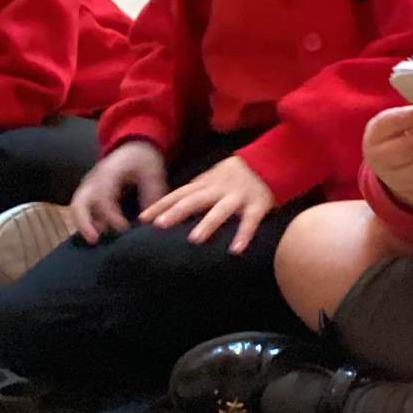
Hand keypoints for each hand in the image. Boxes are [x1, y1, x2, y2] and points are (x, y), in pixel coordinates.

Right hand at [70, 140, 168, 241]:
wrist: (133, 147)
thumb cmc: (143, 160)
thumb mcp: (153, 173)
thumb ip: (151, 195)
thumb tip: (150, 221)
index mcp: (108, 173)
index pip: (104, 197)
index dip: (111, 215)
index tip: (123, 229)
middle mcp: (93, 180)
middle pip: (79, 203)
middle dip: (84, 222)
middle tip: (94, 240)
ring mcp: (88, 186)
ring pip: (77, 207)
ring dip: (83, 225)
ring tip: (95, 242)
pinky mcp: (89, 192)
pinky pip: (82, 209)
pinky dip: (86, 222)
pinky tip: (97, 236)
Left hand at [142, 155, 276, 252]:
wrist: (270, 162)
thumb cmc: (237, 175)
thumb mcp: (213, 178)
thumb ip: (196, 191)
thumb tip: (170, 206)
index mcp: (206, 183)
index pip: (178, 194)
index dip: (160, 205)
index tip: (142, 219)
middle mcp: (219, 189)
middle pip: (195, 200)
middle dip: (177, 212)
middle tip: (160, 225)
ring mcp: (238, 197)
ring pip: (221, 210)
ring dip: (208, 224)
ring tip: (194, 240)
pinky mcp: (258, 205)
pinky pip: (250, 221)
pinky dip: (244, 235)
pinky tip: (236, 250)